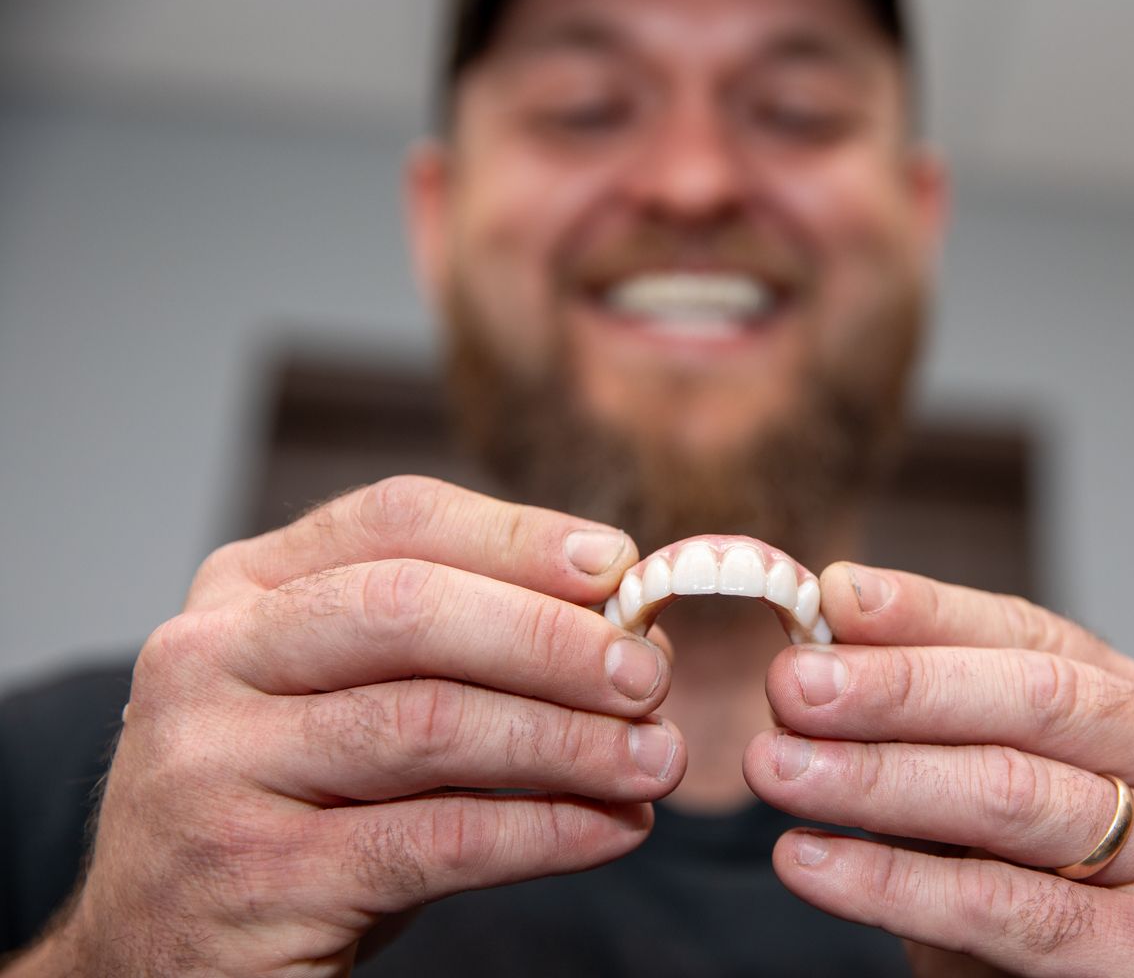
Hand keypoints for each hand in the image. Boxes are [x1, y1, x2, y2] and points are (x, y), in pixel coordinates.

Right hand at [19, 477, 681, 976]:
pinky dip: (543, 830)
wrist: (155, 960)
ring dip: (568, 742)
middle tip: (651, 674)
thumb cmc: (288, 812)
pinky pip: (433, 839)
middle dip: (550, 638)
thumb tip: (619, 626)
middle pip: (407, 609)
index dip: (518, 536)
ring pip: (426, 724)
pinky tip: (611, 829)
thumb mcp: (347, 704)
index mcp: (242, 592)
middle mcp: (209, 661)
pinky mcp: (254, 877)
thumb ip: (451, 653)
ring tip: (656, 761)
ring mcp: (215, 769)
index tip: (620, 566)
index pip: (394, 521)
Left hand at [744, 563, 1133, 976]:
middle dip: (897, 688)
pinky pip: (1003, 905)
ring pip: (1012, 795)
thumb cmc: (1072, 918)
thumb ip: (941, 735)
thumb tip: (826, 642)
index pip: (1038, 639)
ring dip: (875, 776)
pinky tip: (812, 860)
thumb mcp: (1009, 811)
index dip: (931, 614)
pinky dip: (891, 881)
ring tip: (777, 767)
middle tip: (793, 683)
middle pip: (1034, 700)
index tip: (833, 596)